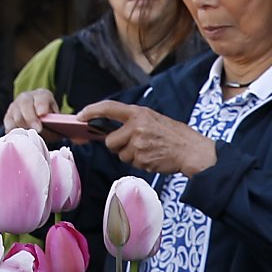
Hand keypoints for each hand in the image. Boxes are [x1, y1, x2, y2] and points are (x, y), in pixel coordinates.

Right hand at [4, 88, 59, 132]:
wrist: (39, 125)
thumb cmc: (51, 124)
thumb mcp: (57, 122)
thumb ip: (58, 124)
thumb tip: (60, 128)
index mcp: (42, 95)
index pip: (42, 96)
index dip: (41, 104)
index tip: (42, 114)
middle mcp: (27, 97)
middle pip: (25, 103)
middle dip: (31, 117)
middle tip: (38, 129)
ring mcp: (16, 106)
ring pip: (16, 114)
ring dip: (23, 126)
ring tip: (30, 135)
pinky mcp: (8, 117)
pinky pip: (9, 123)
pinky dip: (14, 131)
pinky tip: (21, 137)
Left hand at [89, 100, 218, 176]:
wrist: (191, 150)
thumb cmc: (174, 135)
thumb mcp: (153, 119)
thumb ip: (133, 122)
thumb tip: (110, 132)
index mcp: (139, 113)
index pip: (109, 108)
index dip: (92, 111)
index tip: (80, 116)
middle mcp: (136, 126)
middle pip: (110, 141)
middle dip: (117, 146)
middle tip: (134, 144)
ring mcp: (138, 144)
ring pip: (121, 155)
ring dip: (131, 156)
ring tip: (149, 150)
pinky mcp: (141, 159)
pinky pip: (131, 163)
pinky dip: (140, 163)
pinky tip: (153, 157)